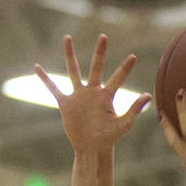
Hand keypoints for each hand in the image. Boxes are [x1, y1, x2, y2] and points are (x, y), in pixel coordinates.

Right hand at [34, 34, 151, 153]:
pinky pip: (53, 88)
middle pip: (96, 67)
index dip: (125, 68)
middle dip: (100, 52)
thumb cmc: (109, 139)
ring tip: (67, 38)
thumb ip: (134, 109)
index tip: (134, 57)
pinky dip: (45, 78)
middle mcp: (92, 92)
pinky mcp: (66, 103)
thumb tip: (149, 95)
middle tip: (104, 36)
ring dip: (70, 55)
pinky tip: (37, 67)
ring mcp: (78, 96)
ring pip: (73, 71)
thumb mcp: (123, 125)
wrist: (92, 149)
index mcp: (106, 96)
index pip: (117, 78)